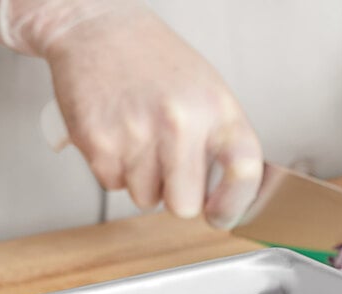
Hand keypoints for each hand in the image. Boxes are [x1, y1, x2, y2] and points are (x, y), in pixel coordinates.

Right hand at [0, 0, 262, 227]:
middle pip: (185, 206)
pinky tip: (117, 134)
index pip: (244, 171)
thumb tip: (232, 199)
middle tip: (168, 168)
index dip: (234, 205)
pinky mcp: (99, 143)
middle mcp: (181, 122)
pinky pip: (114, 185)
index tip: (221, 216)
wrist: (97, 29)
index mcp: (217, 110)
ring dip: (143, 180)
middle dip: (176, 197)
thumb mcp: (207, 92)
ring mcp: (138, 134)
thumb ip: (222, 143)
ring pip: (146, 200)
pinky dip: (114, 169)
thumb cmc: (156, 64)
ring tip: (139, 138)